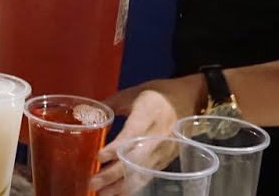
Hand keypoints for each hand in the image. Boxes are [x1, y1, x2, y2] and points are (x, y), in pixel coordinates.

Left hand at [90, 75, 205, 193]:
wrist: (188, 99)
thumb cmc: (158, 94)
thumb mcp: (133, 93)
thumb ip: (111, 104)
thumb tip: (90, 116)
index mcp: (149, 113)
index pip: (132, 134)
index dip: (116, 148)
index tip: (99, 157)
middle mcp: (158, 135)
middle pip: (136, 158)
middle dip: (114, 173)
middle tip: (93, 181)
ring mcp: (164, 150)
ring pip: (142, 171)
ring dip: (121, 185)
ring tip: (102, 193)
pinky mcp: (166, 159)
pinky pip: (148, 175)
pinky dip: (133, 185)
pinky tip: (119, 192)